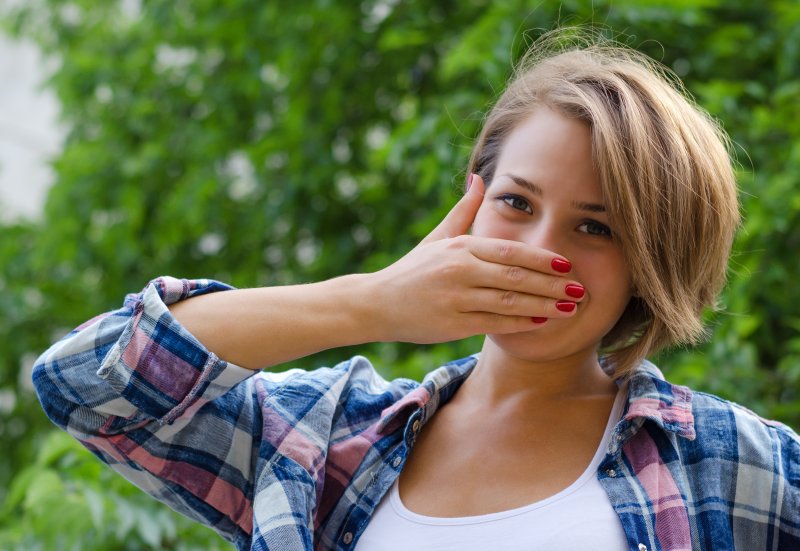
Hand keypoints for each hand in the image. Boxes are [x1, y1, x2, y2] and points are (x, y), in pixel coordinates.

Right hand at [366, 175, 583, 343]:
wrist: (377, 302)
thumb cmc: (412, 269)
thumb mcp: (437, 237)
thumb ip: (463, 210)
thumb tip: (479, 178)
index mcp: (460, 247)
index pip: (510, 251)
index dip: (541, 258)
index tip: (567, 264)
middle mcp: (459, 270)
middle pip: (515, 276)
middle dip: (551, 283)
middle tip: (580, 288)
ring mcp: (456, 298)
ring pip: (508, 301)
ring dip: (543, 305)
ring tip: (570, 308)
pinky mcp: (452, 324)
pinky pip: (493, 323)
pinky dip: (520, 323)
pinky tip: (541, 322)